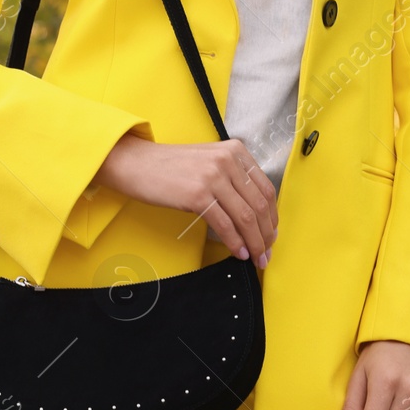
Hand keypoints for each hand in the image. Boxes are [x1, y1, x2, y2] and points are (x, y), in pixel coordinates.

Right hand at [92, 132, 278, 265]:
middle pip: (260, 205)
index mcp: (236, 151)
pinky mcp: (197, 194)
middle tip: (266, 253)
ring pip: (246, 217)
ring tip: (256, 258)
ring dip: (255, 243)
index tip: (271, 235)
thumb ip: (233, 178)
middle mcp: (228, 160)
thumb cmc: (171, 167)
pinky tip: (238, 252)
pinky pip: (225, 224)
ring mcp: (213, 176)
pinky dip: (235, 242)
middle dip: (267, 235)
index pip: (266, 189)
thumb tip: (255, 214)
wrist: (137, 163)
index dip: (272, 217)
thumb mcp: (209, 161)